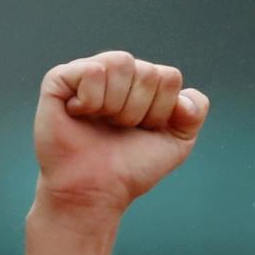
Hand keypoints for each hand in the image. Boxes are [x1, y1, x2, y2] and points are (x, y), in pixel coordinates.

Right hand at [32, 51, 209, 219]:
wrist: (94, 192)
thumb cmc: (129, 168)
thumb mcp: (176, 143)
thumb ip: (194, 112)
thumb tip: (183, 98)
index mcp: (142, 84)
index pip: (169, 77)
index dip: (160, 111)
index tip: (142, 131)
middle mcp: (116, 74)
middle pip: (147, 71)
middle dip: (137, 110)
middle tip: (117, 129)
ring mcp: (87, 74)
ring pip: (122, 63)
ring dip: (116, 105)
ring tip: (100, 122)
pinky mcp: (60, 79)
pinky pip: (93, 71)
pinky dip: (92, 100)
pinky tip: (79, 114)